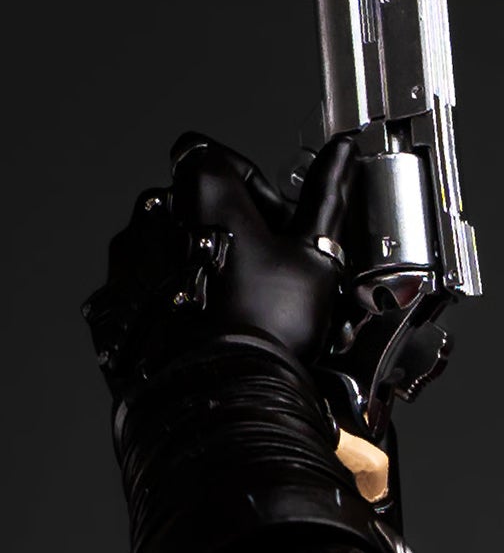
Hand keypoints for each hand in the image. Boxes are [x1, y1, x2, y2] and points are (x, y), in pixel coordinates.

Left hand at [85, 132, 356, 397]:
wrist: (220, 397)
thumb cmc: (267, 324)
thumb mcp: (314, 254)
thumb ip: (326, 195)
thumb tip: (340, 155)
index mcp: (203, 191)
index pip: (225, 159)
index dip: (258, 188)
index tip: (277, 223)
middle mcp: (155, 215)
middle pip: (196, 200)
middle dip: (230, 224)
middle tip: (266, 265)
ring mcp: (129, 258)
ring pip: (170, 239)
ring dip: (201, 255)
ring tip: (239, 298)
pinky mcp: (114, 300)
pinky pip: (147, 281)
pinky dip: (176, 291)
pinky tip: (210, 319)